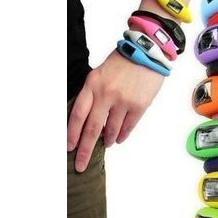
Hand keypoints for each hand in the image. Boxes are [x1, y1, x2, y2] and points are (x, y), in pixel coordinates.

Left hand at [67, 50, 164, 171]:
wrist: (148, 52)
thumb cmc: (122, 62)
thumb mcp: (99, 74)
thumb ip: (92, 94)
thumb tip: (88, 121)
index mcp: (93, 85)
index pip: (78, 114)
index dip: (72, 133)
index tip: (69, 148)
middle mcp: (106, 94)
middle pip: (92, 129)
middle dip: (85, 150)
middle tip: (81, 165)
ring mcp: (124, 101)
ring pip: (111, 131)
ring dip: (107, 140)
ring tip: (106, 144)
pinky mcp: (139, 105)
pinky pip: (128, 127)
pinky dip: (122, 136)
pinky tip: (119, 139)